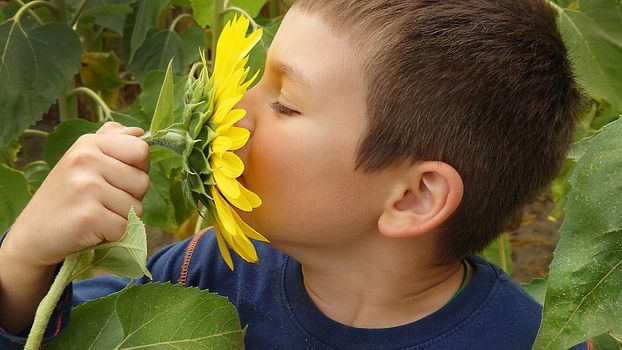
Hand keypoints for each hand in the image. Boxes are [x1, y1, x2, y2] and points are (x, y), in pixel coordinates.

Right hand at [3, 122, 150, 267]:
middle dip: (130, 196)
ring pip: (136, 206)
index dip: (138, 168)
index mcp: (89, 143)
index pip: (141, 150)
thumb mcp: (83, 159)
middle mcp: (86, 160)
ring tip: (94, 214)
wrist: (33, 235)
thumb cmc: (67, 196)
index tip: (117, 178)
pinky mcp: (89, 217)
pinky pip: (124, 227)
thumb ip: (113, 141)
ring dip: (121, 217)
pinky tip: (91, 229)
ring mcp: (86, 187)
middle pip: (143, 181)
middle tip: (101, 201)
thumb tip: (140, 131)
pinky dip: (112, 234)